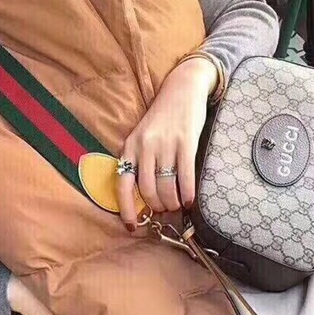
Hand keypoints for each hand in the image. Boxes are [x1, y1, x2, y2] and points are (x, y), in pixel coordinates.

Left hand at [118, 49, 218, 230]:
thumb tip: (144, 197)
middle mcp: (145, 147)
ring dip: (173, 203)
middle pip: (148, 191)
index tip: (132, 226)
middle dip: (158, 207)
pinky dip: (188, 194)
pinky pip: (185, 177)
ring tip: (178, 204)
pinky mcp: (186, 142)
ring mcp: (166, 144)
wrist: (182, 88)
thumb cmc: (162, 118)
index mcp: (130, 146)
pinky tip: (190, 200)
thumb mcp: (143, 137)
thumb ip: (140, 161)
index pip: (123, 184)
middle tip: (166, 210)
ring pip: (166, 187)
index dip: (126, 209)